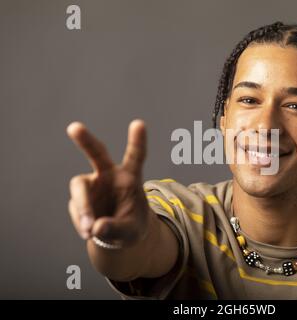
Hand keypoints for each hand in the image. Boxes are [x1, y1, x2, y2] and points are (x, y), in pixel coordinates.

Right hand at [67, 120, 149, 247]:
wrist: (118, 235)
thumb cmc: (131, 226)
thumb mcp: (131, 231)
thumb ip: (116, 229)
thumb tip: (96, 227)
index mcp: (130, 177)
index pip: (135, 156)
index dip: (137, 141)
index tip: (139, 124)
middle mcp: (109, 175)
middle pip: (97, 153)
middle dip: (86, 140)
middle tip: (74, 127)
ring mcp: (92, 185)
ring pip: (79, 186)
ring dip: (83, 207)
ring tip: (89, 230)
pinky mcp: (79, 197)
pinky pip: (76, 208)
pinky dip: (81, 221)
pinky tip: (89, 232)